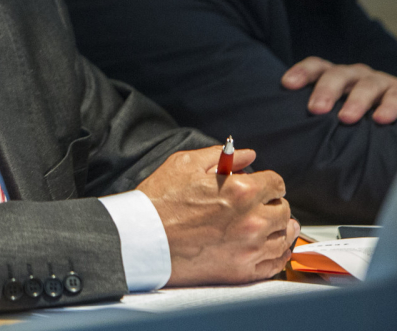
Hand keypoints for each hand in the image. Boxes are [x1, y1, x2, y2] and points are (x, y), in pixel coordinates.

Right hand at [137, 146, 298, 285]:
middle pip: (283, 210)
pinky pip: (276, 264)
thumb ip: (221, 156)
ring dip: (278, 228)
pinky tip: (268, 247)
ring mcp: (250, 249)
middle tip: (257, 205)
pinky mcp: (243, 271)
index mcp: (241, 191)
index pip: (276, 183)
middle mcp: (252, 220)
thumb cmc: (159, 201)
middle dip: (271, 204)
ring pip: (284, 237)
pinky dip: (276, 254)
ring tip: (265, 226)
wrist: (142, 239)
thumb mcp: (185, 164)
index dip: (267, 182)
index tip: (260, 186)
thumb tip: (248, 155)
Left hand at [281, 56, 396, 123]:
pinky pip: (396, 97)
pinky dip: (391, 106)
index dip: (302, 72)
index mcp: (336, 77)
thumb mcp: (334, 111)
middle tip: (315, 109)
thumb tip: (280, 141)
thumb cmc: (353, 116)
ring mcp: (379, 83)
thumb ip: (316, 117)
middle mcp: (356, 76)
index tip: (287, 84)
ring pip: (367, 85)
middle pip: (338, 75)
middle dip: (326, 90)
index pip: (317, 67)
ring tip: (346, 118)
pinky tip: (383, 118)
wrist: (391, 113)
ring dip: (356, 100)